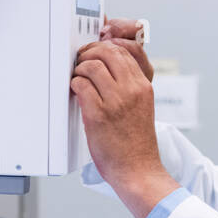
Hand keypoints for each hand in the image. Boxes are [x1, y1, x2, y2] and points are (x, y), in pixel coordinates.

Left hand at [72, 18, 177, 217]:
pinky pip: (81, 85)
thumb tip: (105, 70)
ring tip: (77, 79)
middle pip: (107, 52)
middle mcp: (132, 90)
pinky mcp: (99, 114)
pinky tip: (76, 92)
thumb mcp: (141, 108)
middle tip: (81, 61)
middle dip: (89, 52)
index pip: (124, 51)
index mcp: (143, 87)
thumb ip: (128, 88)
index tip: (95, 53)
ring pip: (92, 65)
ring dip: (79, 70)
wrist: (138, 171)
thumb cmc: (136, 144)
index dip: (105, 47)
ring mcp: (116, 101)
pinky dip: (74, 85)